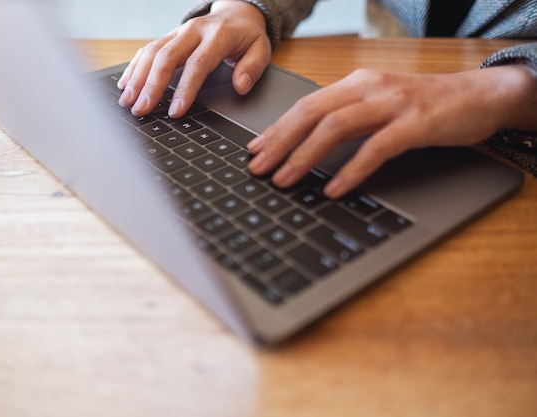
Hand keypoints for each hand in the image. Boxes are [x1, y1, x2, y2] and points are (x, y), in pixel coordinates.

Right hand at [117, 0, 270, 117]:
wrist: (236, 13)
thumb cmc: (246, 37)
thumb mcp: (260, 49)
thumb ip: (252, 68)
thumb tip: (240, 85)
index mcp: (217, 35)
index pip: (197, 64)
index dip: (185, 89)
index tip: (175, 111)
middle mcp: (192, 31)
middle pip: (166, 57)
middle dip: (151, 86)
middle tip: (141, 109)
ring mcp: (177, 32)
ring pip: (152, 52)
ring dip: (137, 78)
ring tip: (127, 102)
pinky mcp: (168, 37)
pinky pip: (147, 50)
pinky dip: (134, 68)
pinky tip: (124, 85)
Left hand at [248, 65, 536, 198]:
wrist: (480, 96)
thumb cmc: (423, 106)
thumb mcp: (378, 106)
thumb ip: (346, 119)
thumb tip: (306, 146)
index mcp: (356, 83)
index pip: (305, 105)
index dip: (277, 128)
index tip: (255, 150)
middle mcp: (369, 88)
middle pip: (312, 113)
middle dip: (280, 142)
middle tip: (258, 168)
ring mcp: (393, 103)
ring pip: (337, 127)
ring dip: (305, 156)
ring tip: (285, 180)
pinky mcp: (416, 123)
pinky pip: (376, 147)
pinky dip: (351, 169)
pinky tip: (334, 188)